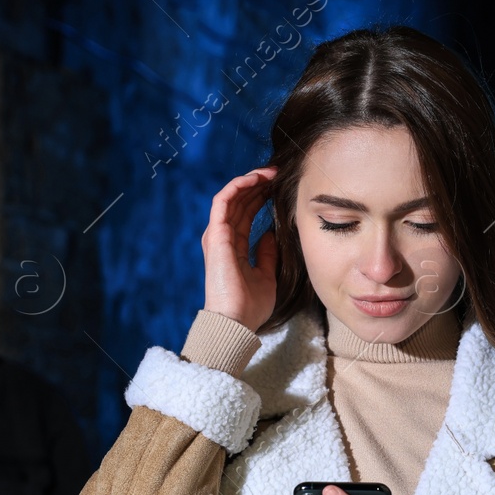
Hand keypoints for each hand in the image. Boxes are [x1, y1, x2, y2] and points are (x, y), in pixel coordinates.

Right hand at [203, 166, 278, 331]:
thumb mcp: (266, 276)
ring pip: (232, 196)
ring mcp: (217, 235)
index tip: (279, 187)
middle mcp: (222, 238)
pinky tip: (256, 179)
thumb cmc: (250, 306)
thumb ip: (266, 254)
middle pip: (239, 201)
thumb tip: (270, 234)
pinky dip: (238, 186)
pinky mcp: (215, 234)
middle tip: (278, 173)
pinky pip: (224, 201)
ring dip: (250, 180)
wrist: (236, 322)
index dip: (261, 196)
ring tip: (270, 172)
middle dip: (258, 184)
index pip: (245, 213)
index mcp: (233, 247)